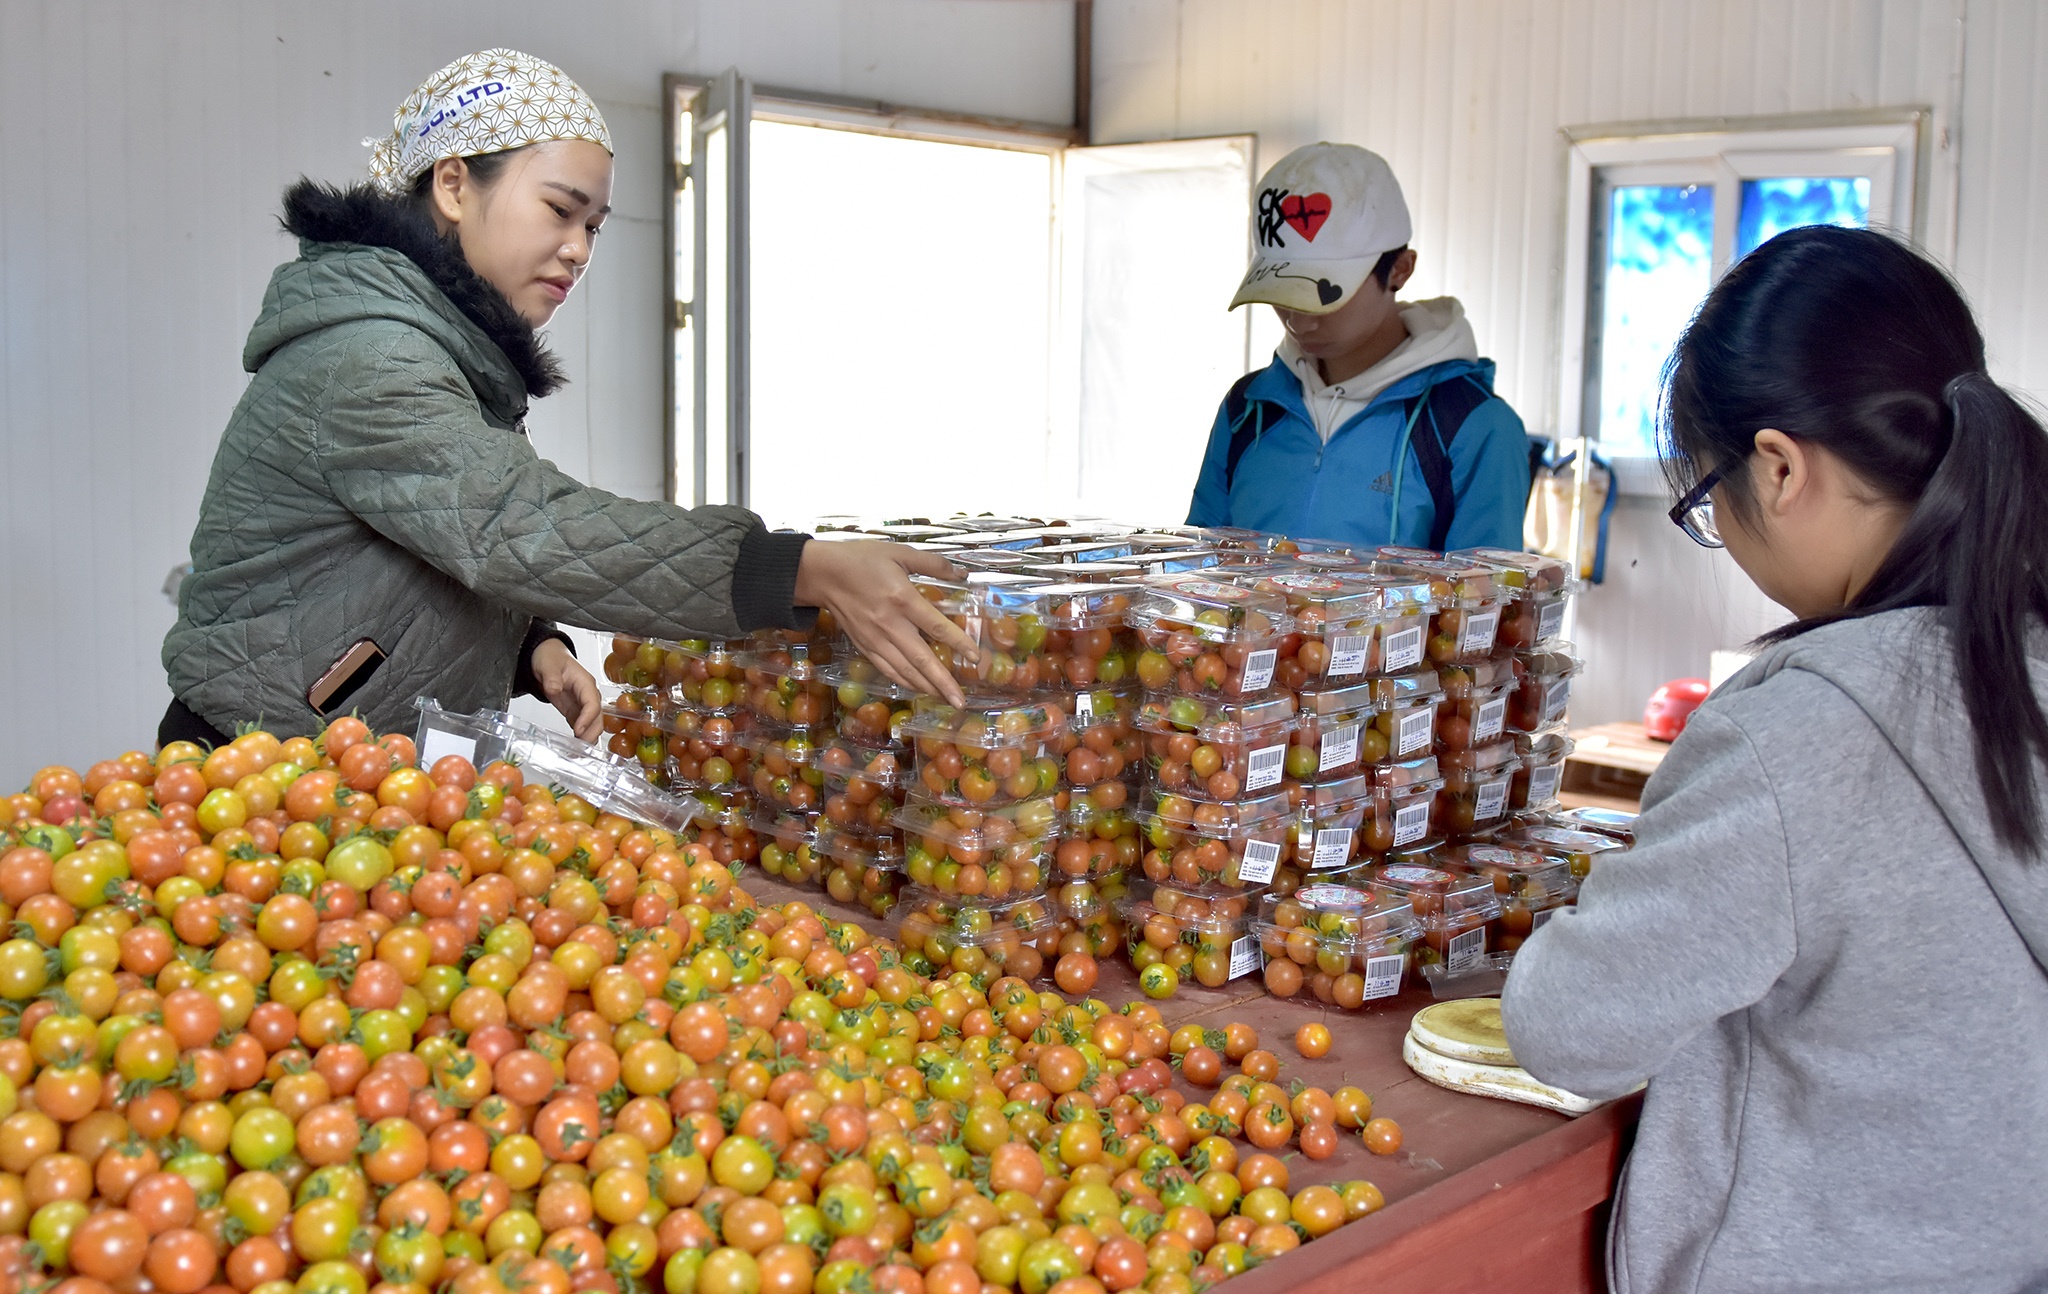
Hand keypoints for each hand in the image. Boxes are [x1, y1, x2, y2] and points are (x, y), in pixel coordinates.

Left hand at [531, 638, 602, 741]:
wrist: (547, 657)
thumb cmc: (551, 658)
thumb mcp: (548, 664)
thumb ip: (551, 677)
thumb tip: (555, 689)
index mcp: (585, 682)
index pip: (592, 702)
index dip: (587, 717)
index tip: (577, 730)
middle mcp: (588, 694)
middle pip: (597, 717)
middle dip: (591, 733)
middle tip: (580, 747)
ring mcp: (583, 704)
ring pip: (593, 724)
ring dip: (588, 738)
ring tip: (578, 752)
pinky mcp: (576, 711)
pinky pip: (583, 726)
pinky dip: (580, 738)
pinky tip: (574, 748)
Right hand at [794, 540, 978, 706]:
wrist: (822, 573)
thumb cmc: (862, 559)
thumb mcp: (899, 552)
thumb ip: (933, 563)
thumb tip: (962, 575)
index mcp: (902, 599)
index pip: (937, 626)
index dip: (958, 643)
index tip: (976, 657)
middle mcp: (889, 624)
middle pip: (921, 658)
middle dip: (943, 682)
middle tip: (960, 701)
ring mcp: (875, 638)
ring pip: (904, 669)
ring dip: (926, 687)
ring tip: (945, 699)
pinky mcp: (864, 646)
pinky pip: (886, 669)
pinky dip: (904, 681)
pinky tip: (917, 688)